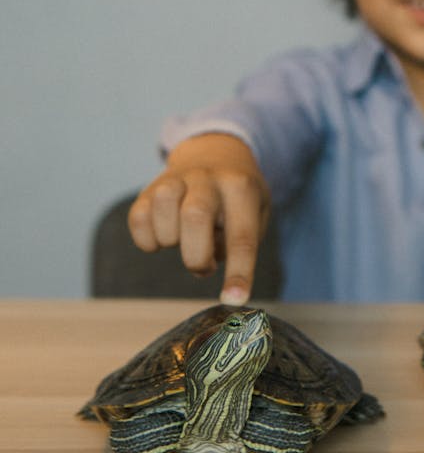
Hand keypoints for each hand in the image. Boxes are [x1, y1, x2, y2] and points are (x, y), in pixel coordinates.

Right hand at [127, 133, 269, 305]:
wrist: (216, 153)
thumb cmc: (238, 197)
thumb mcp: (255, 213)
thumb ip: (238, 243)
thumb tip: (211, 272)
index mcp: (241, 188)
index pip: (242, 235)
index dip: (238, 271)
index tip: (234, 299)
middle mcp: (208, 178)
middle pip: (195, 216)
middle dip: (196, 255)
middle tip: (204, 264)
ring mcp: (177, 179)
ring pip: (162, 206)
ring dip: (170, 238)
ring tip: (183, 240)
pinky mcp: (150, 187)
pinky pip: (138, 216)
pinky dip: (146, 238)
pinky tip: (162, 237)